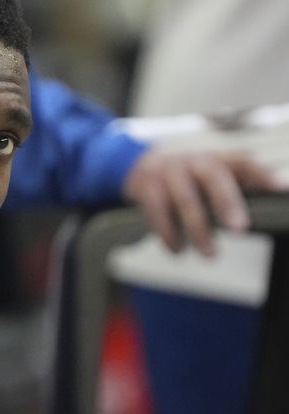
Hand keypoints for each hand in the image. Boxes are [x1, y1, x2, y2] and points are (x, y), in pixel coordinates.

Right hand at [123, 148, 285, 256]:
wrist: (138, 168)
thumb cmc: (186, 178)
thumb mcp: (210, 176)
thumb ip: (239, 187)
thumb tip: (275, 199)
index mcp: (215, 159)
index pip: (242, 161)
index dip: (261, 174)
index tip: (280, 190)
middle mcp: (193, 162)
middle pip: (213, 176)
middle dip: (227, 202)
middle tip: (239, 229)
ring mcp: (168, 173)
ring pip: (185, 199)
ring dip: (198, 229)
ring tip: (209, 254)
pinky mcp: (147, 188)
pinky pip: (158, 211)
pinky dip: (168, 233)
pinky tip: (177, 249)